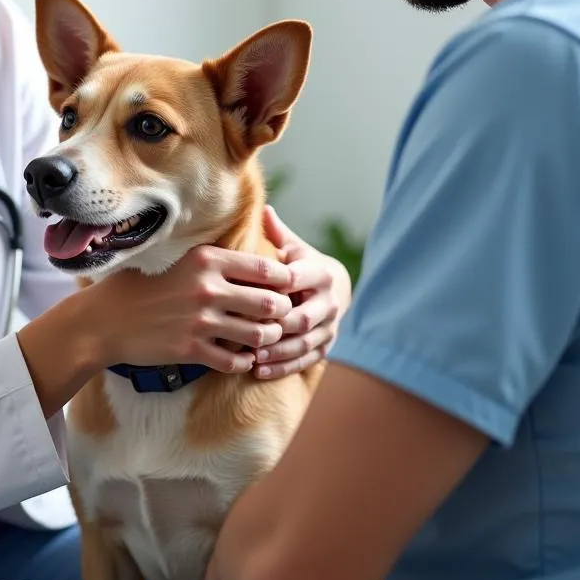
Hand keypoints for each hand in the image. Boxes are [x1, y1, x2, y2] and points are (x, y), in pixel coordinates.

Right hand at [89, 245, 292, 374]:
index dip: (285, 281)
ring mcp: (200, 321)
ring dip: (266, 339)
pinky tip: (240, 358)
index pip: (267, 268)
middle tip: (280, 319)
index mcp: (207, 260)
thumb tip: (259, 265)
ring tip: (263, 339)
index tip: (286, 289)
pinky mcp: (191, 350)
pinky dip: (243, 362)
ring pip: (258, 335)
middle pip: (271, 303)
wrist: (105, 320)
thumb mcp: (181, 262)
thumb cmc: (144, 287)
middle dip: (282, 313)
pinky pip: (235, 362)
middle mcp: (207, 288)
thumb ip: (217, 262)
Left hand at [253, 206, 351, 380]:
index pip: (295, 280)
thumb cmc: (303, 264)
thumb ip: (277, 233)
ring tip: (250, 357)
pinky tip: (259, 370)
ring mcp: (330, 326)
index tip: (243, 293)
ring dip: (277, 351)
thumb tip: (263, 208)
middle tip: (244, 333)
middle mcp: (329, 301)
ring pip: (304, 342)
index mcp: (319, 272)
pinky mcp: (327, 346)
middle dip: (274, 327)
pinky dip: (284, 367)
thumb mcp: (293, 247)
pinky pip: (306, 360)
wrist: (335, 286)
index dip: (271, 288)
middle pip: (302, 317)